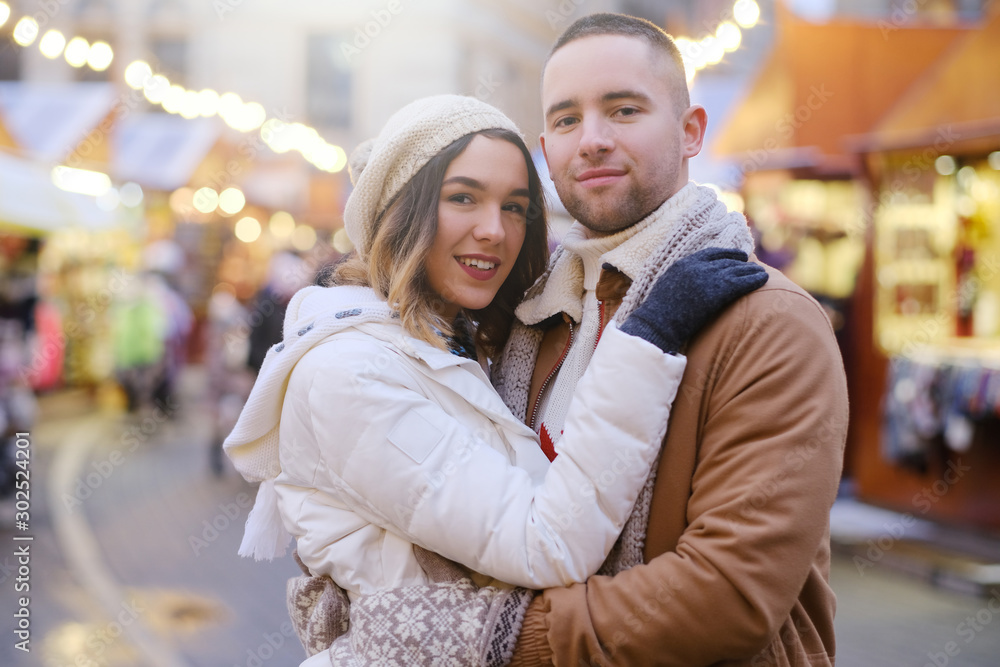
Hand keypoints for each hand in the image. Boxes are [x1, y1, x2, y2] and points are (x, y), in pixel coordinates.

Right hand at [620, 248, 767, 353]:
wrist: (658, 323)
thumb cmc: (659, 313)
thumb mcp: (667, 288)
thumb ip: (681, 280)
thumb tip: (688, 285)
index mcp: (684, 263)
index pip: (711, 253)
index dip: (727, 253)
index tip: (737, 256)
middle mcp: (697, 266)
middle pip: (726, 260)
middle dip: (741, 262)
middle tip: (753, 265)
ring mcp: (708, 277)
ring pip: (736, 269)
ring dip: (751, 270)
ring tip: (762, 272)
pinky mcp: (718, 291)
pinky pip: (741, 282)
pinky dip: (754, 279)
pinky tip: (764, 279)